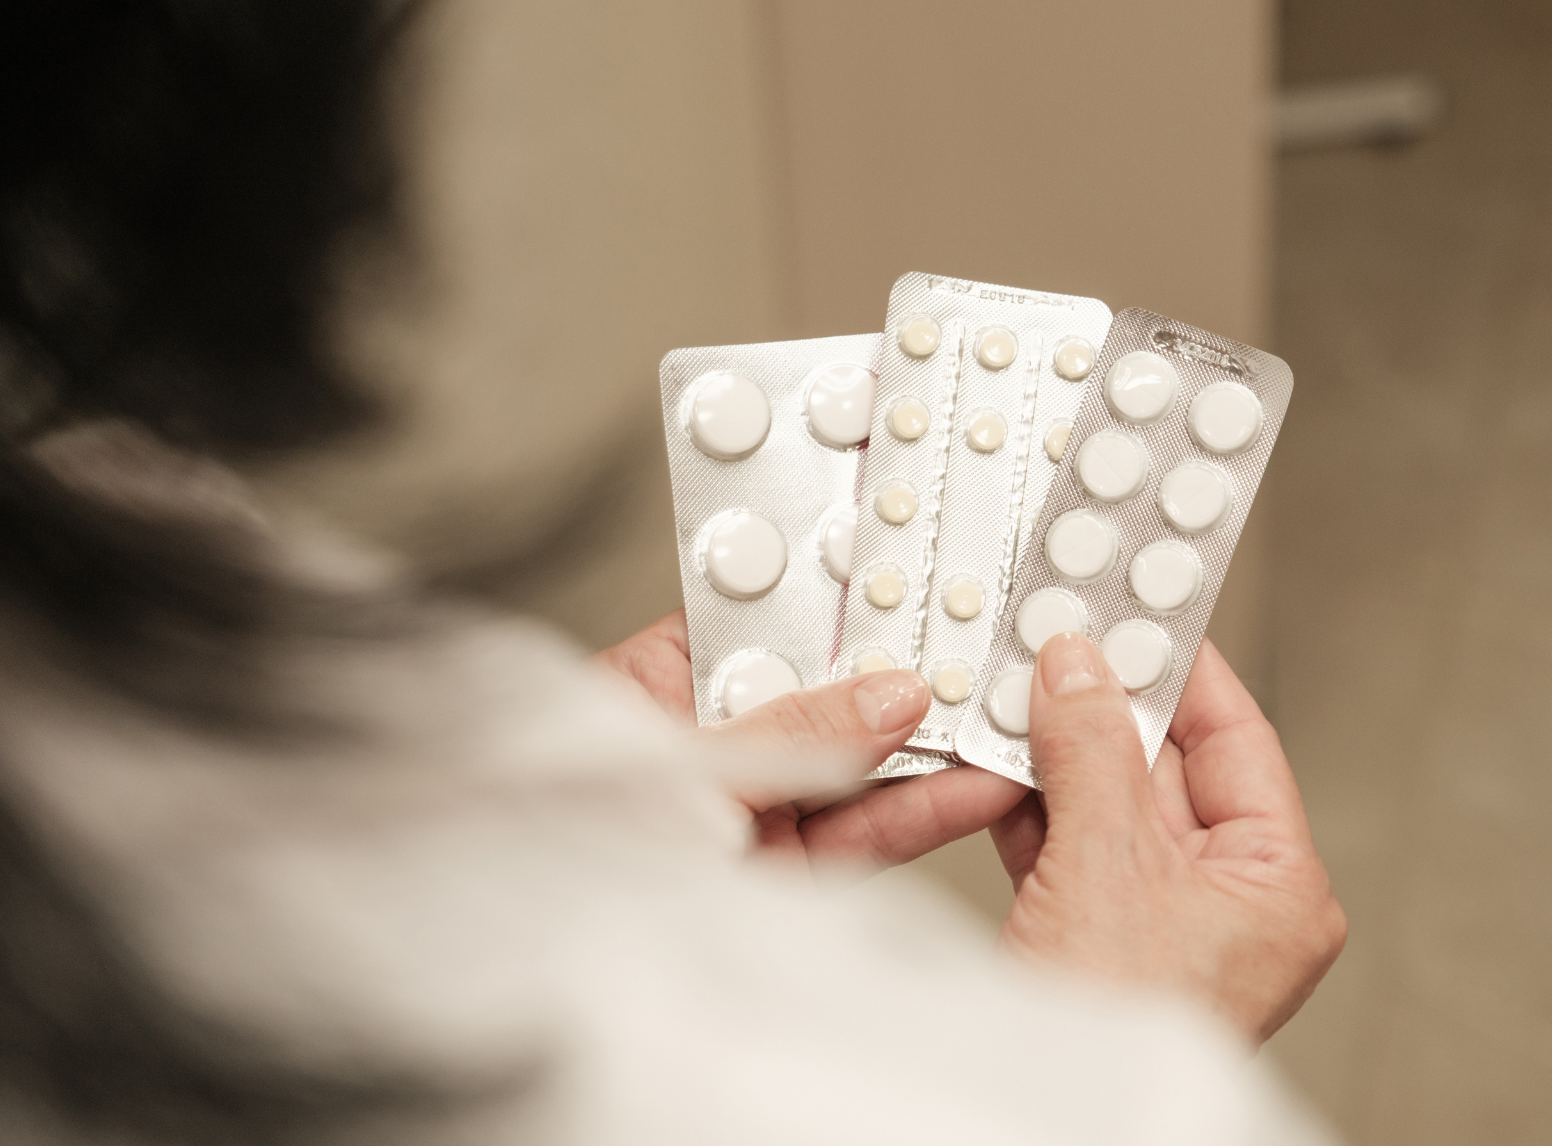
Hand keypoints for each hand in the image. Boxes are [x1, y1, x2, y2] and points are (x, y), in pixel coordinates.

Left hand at [597, 610, 1026, 873]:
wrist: (558, 968)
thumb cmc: (566, 859)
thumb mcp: (683, 778)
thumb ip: (788, 735)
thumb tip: (881, 696)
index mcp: (651, 692)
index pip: (754, 626)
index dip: (829, 605)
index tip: (904, 583)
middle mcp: (708, 747)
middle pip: (820, 693)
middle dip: (899, 674)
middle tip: (973, 649)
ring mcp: (752, 812)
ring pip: (856, 764)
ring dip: (930, 744)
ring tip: (993, 714)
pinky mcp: (789, 873)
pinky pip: (866, 829)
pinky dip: (925, 809)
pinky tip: (975, 783)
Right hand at [992, 633, 1344, 1043]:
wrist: (1040, 1124)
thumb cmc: (1114, 1031)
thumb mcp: (1105, 868)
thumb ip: (1090, 754)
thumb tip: (1077, 670)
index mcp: (1277, 886)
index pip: (1237, 742)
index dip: (1185, 670)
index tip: (1142, 609)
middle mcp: (1228, 901)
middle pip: (1163, 766)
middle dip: (1102, 707)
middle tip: (1058, 641)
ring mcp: (1159, 920)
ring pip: (1106, 802)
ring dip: (1056, 752)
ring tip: (1017, 691)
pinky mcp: (1097, 934)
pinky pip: (1069, 844)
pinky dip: (1030, 803)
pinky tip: (997, 758)